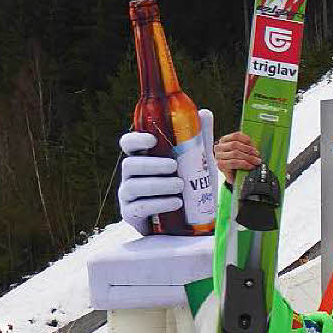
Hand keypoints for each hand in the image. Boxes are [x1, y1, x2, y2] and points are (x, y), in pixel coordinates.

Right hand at [117, 109, 217, 235]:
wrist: (188, 219)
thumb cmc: (188, 185)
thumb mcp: (197, 162)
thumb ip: (199, 139)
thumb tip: (204, 113)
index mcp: (143, 158)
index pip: (128, 144)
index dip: (136, 139)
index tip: (153, 139)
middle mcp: (131, 175)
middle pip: (129, 165)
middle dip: (151, 165)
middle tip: (174, 166)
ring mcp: (129, 195)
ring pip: (133, 187)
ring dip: (157, 185)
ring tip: (180, 186)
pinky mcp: (132, 214)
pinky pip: (139, 208)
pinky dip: (158, 204)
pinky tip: (176, 202)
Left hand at [214, 130, 262, 183]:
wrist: (221, 156)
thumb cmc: (227, 165)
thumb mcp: (229, 174)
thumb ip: (232, 176)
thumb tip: (234, 180)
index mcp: (220, 164)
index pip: (233, 163)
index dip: (244, 164)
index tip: (253, 166)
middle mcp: (219, 153)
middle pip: (236, 153)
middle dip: (249, 157)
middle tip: (257, 160)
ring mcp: (221, 145)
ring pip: (236, 144)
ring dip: (249, 148)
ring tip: (256, 152)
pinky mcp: (225, 137)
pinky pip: (235, 136)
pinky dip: (245, 139)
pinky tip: (251, 143)